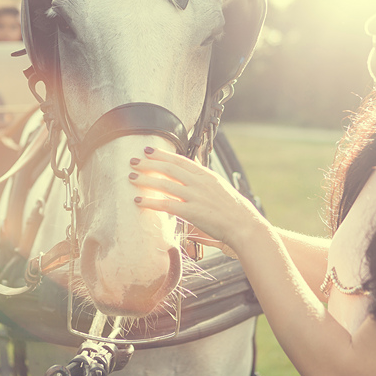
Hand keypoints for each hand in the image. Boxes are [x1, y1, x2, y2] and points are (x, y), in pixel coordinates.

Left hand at [128, 147, 266, 254]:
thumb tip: (191, 168)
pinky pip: (167, 204)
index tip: (149, 150)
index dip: (163, 154)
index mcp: (206, 175)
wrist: (244, 225)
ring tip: (131, 177)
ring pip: (165, 184)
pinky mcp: (192, 212)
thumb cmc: (233, 209)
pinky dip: (151, 202)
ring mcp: (195, 196)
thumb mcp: (219, 187)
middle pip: (170, 169)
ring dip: (146, 180)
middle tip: (134, 160)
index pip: (181, 160)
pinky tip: (139, 201)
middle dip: (149, 163)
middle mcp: (199, 183)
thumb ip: (203, 179)